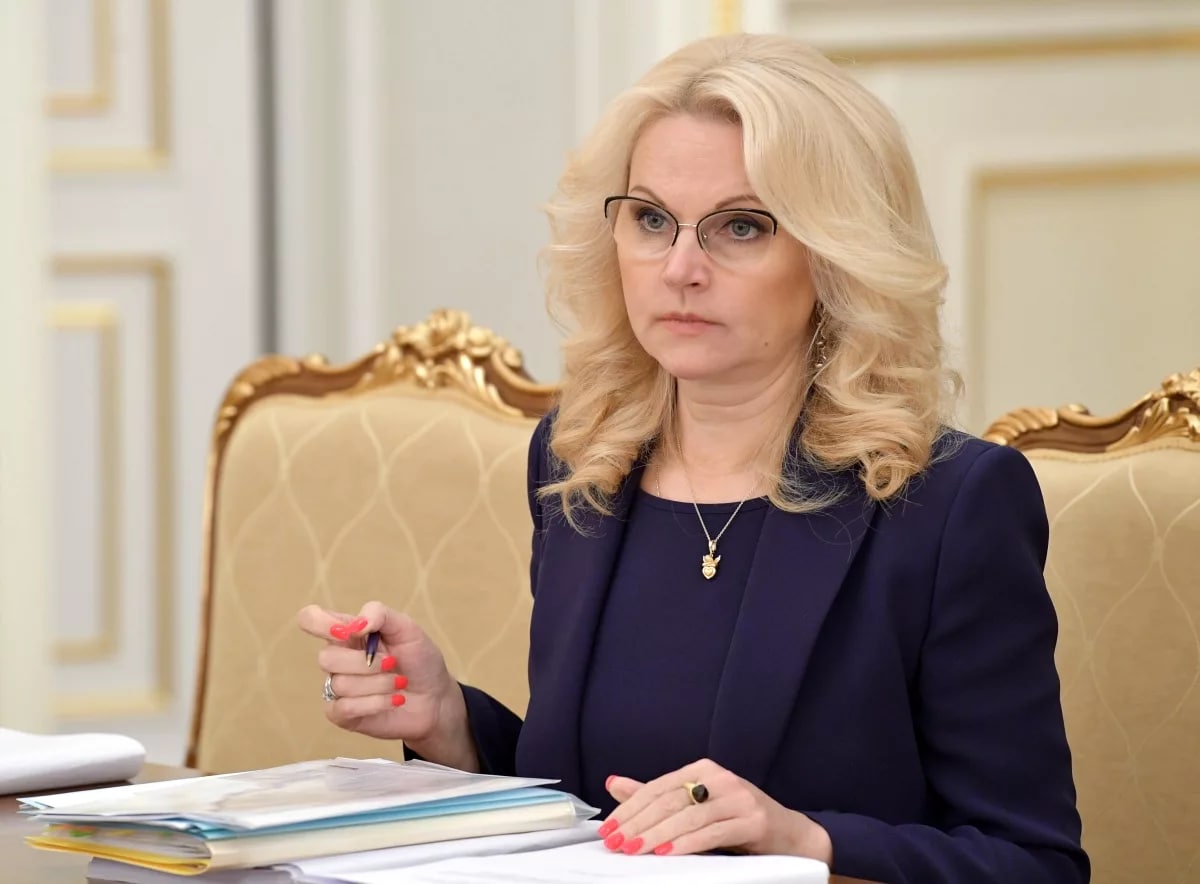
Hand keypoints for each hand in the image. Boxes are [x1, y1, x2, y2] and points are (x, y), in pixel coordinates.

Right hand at [296, 601, 465, 752]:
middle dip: (366, 662)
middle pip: (326, 657)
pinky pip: (344, 708)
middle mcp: (337, 658)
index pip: (310, 618)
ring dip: (379, 683)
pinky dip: (375, 703)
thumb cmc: (420, 659)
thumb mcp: (407, 628)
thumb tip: (354, 626)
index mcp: (347, 632)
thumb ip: (380, 614)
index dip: (320, 623)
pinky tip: (394, 700)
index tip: (349, 633)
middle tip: (392, 663)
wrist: (436, 697)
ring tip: (399, 682)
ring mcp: (337, 687)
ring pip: (340, 684)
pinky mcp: (343, 714)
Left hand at [601, 758, 832, 861]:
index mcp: (702, 770)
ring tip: (635, 849)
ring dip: (657, 835)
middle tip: (616, 842)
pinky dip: (687, 843)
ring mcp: (738, 797)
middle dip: (638, 823)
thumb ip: (656, 796)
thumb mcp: (695, 806)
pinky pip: (712, 832)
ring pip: (688, 816)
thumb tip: (614, 783)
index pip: (657, 787)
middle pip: (669, 800)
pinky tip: (667, 853)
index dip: (630, 808)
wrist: (790, 835)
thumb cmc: (737, 821)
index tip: (608, 829)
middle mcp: (719, 777)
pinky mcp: (753, 819)